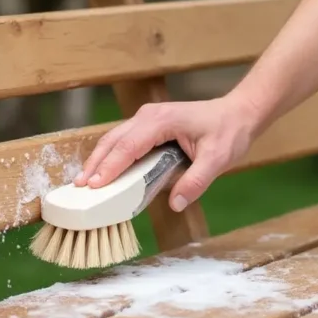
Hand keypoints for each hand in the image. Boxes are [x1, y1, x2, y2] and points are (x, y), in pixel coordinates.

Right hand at [73, 94, 261, 211]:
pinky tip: (104, 173)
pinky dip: (111, 156)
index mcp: (162, 121)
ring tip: (84, 184)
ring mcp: (147, 119)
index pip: (128, 145)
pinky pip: (124, 141)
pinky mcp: (149, 126)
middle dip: (95, 164)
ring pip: (115, 139)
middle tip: (80, 188)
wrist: (238, 113)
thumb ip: (197, 181)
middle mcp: (149, 116)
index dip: (110, 166)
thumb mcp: (218, 159)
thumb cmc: (229, 132)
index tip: (94, 185)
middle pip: (113, 140)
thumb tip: (176, 204)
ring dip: (99, 160)